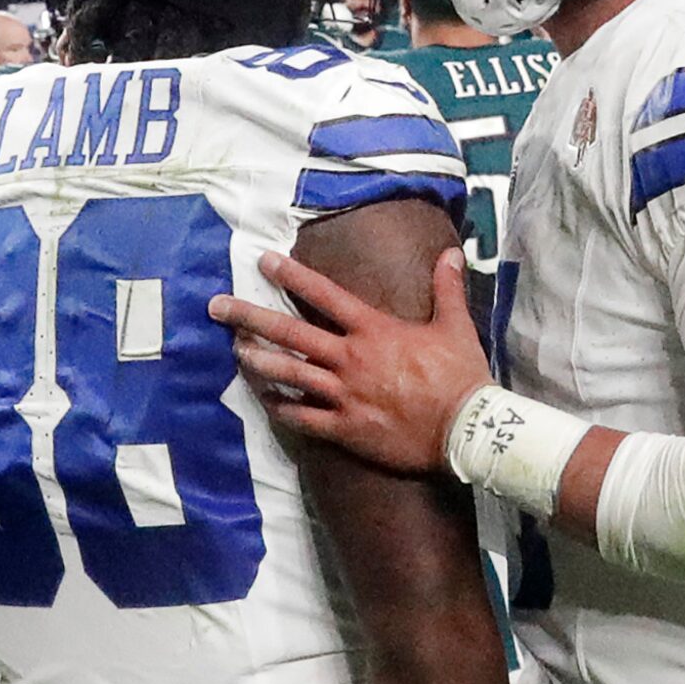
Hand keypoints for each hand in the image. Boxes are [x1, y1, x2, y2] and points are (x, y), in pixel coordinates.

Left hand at [209, 247, 488, 474]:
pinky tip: (264, 400)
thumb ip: (446, 288)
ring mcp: (344, 395)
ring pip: (288, 374)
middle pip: (290, 333)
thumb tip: (450, 253)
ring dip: (257, 361)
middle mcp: (350, 358)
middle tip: (217, 307)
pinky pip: (301, 418)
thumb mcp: (456, 326)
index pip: (324, 295)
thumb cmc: (461, 377)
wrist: (467, 431)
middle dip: (249, 317)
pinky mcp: (344, 428)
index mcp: (373, 330)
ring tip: (234, 351)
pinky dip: (280, 408)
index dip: (292, 276)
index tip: (264, 262)